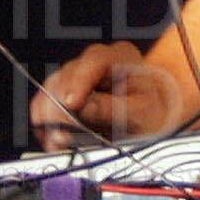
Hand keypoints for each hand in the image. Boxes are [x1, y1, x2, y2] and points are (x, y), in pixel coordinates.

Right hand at [29, 41, 187, 151]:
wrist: (154, 112)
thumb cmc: (153, 108)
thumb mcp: (142, 111)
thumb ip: (113, 108)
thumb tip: (83, 108)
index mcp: (118, 56)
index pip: (93, 62)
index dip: (78, 83)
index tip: (71, 104)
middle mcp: (92, 61)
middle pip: (65, 77)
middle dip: (61, 109)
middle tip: (63, 136)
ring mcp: (75, 75)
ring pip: (50, 90)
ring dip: (51, 118)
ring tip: (60, 143)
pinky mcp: (63, 92)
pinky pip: (45, 104)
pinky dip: (46, 123)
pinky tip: (56, 140)